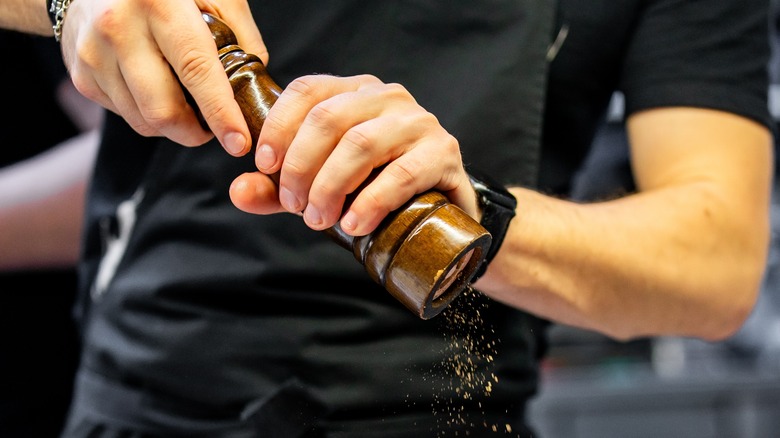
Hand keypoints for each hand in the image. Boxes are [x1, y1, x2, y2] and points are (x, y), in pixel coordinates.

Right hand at [59, 0, 266, 154]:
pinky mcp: (81, 74)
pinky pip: (124, 114)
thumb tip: (254, 86)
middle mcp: (118, 27)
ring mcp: (93, 53)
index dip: (220, 113)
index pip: (196, 70)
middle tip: (214, 129)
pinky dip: (147, 113)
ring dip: (172, 125)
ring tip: (186, 104)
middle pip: (163, 110)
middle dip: (196, 132)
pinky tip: (155, 89)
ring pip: (143, 120)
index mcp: (158, 3)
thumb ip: (240, 34)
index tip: (239, 141)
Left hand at [229, 74, 478, 235]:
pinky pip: (402, 172)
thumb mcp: (321, 188)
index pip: (307, 90)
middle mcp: (387, 97)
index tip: (263, 165)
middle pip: (329, 119)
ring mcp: (418, 122)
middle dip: (300, 166)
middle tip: (296, 206)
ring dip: (330, 186)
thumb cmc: (376, 192)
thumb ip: (280, 189)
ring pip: (361, 143)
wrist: (440, 213)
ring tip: (320, 219)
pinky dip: (371, 200)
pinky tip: (355, 224)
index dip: (278, 126)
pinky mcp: (444, 153)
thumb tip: (240, 191)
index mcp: (354, 93)